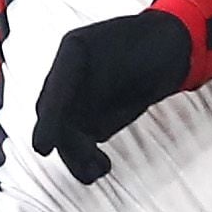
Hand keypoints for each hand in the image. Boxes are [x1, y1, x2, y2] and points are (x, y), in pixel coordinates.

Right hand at [30, 10, 192, 183]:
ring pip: (65, 134)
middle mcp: (69, 76)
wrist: (168, 49)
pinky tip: (99, 168)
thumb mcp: (138, 50)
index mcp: (75, 51)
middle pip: (56, 118)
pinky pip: (80, 142)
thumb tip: (116, 96)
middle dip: (68, 143)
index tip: (43, 148)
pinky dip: (86, 158)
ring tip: (98, 170)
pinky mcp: (88, 118)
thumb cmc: (155, 41)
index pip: (57, 89)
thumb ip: (129, 70)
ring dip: (76, 157)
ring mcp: (76, 98)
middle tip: (88, 164)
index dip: (49, 121)